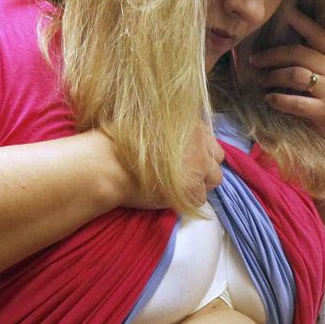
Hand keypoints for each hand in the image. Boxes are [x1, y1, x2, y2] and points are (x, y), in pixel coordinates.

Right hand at [106, 123, 225, 210]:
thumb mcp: (147, 122)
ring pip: (214, 179)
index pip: (209, 140)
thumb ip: (169, 130)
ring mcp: (198, 166)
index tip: (185, 159)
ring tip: (178, 186)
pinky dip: (189, 200)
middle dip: (204, 167)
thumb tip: (176, 141)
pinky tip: (172, 196)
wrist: (107, 164)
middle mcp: (199, 143)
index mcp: (188, 123)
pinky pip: (201, 199)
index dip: (198, 152)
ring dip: (200, 183)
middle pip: (217, 159)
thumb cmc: (118, 142)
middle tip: (184, 174)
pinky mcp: (192, 189)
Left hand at [250, 6, 324, 164]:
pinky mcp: (324, 112)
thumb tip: (291, 48)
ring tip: (262, 81)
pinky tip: (270, 99)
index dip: (301, 21)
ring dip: (273, 76)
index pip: (319, 34)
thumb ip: (322, 61)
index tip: (284, 11)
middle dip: (272, 55)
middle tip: (255, 60)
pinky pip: (296, 102)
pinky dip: (279, 99)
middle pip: (299, 53)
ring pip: (295, 75)